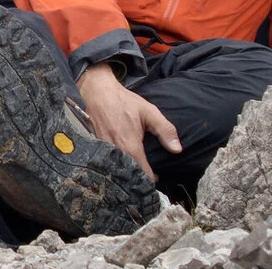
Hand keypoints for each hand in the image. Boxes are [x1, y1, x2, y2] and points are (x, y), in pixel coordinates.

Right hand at [76, 64, 180, 180]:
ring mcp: (102, 151)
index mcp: (130, 146)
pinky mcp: (93, 149)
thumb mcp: (149, 112)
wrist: (96, 91)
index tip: (156, 179)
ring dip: (124, 174)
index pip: (142, 173)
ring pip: (114, 171)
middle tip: (144, 179)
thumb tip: (177, 150)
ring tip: (132, 175)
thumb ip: (165, 130)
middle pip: (127, 175)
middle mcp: (115, 152)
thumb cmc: (123, 101)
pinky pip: (104, 163)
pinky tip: (118, 165)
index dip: (150, 179)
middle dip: (137, 179)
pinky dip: (112, 167)